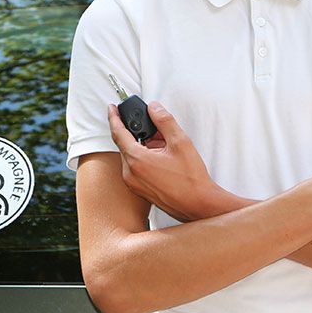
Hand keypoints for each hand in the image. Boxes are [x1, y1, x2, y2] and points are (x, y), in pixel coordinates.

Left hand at [109, 101, 228, 221]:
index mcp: (137, 160)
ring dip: (144, 146)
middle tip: (157, 129)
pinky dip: (145, 158)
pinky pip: (136, 167)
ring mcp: (134, 183)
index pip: (118, 133)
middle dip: (139, 133)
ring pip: (132, 156)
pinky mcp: (139, 190)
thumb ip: (164, 120)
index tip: (112, 108)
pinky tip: (164, 158)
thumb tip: (154, 108)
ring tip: (166, 146)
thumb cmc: (191, 178)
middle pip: (126, 144)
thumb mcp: (180, 142)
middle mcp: (130, 173)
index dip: (114, 117)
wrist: (199, 205)